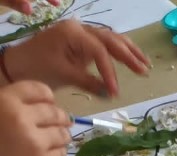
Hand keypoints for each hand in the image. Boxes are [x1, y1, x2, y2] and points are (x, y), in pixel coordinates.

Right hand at [0, 81, 69, 155]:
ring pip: (61, 134)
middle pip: (53, 113)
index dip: (47, 96)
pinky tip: (53, 151)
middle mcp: (22, 119)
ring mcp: (35, 143)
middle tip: (64, 119)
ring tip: (63, 136)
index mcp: (6, 102)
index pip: (38, 90)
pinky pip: (60, 154)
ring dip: (63, 134)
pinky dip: (59, 151)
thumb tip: (38, 104)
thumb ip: (9, 104)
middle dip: (60, 116)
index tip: (50, 101)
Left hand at [4, 21, 149, 96]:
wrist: (20, 63)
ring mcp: (82, 34)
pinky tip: (132, 61)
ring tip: (145, 65)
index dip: (110, 72)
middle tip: (144, 71)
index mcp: (73, 33)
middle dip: (128, 55)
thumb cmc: (38, 67)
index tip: (115, 93)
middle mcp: (80, 29)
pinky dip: (119, 53)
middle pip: (110, 39)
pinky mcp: (82, 43)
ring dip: (128, 51)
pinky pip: (104, 45)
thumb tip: (109, 93)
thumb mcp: (63, 75)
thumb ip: (88, 82)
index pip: (100, 52)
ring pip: (110, 39)